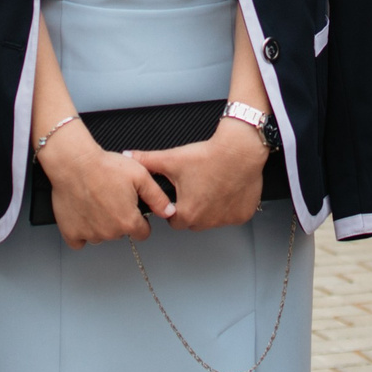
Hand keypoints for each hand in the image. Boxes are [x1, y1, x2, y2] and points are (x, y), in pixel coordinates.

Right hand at [36, 122, 172, 248]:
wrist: (74, 163)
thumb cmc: (104, 166)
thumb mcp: (140, 176)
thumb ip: (157, 198)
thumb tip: (169, 212)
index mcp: (128, 221)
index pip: (142, 233)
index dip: (140, 220)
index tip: (133, 210)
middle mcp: (109, 232)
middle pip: (121, 233)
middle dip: (119, 220)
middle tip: (112, 198)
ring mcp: (89, 234)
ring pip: (101, 236)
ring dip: (101, 225)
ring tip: (96, 202)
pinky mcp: (71, 232)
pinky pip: (78, 241)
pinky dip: (81, 231)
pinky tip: (83, 215)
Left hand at [135, 117, 268, 230]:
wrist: (240, 149)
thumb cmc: (208, 155)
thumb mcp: (172, 158)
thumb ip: (147, 161)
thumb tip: (129, 157)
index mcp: (187, 213)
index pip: (173, 220)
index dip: (174, 206)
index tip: (180, 193)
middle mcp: (207, 221)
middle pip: (193, 221)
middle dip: (193, 208)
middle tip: (196, 187)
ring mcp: (226, 220)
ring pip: (213, 220)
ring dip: (210, 209)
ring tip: (211, 185)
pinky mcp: (242, 215)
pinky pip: (232, 215)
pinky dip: (229, 206)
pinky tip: (227, 189)